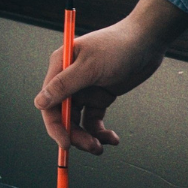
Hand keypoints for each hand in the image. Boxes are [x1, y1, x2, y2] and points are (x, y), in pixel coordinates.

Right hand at [31, 0, 187, 154]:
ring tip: (102, 145)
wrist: (148, 40)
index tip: (66, 143)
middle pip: (63, 116)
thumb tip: (40, 103)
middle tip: (92, 147)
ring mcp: (85, 89)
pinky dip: (101, 131)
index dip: (55, 125)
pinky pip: (95, 119)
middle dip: (75, 134)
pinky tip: (112, 138)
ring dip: (88, 136)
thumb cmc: (118, 47)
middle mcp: (69, 80)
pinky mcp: (101, 96)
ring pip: (78, 121)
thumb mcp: (90, 67)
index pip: (49, 103)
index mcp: (60, 68)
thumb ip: (64, 85)